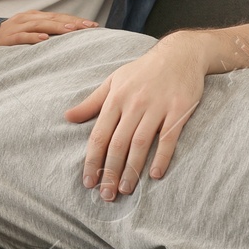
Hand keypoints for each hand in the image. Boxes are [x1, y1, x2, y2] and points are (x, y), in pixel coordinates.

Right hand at [0, 10, 98, 45]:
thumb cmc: (13, 36)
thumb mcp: (30, 30)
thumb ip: (47, 30)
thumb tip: (69, 34)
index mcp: (35, 16)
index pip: (59, 16)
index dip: (76, 20)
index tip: (93, 25)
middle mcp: (28, 18)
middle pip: (53, 18)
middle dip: (72, 22)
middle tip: (88, 27)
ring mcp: (18, 26)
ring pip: (41, 25)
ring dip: (57, 27)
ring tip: (71, 30)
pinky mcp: (10, 37)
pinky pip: (23, 36)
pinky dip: (34, 37)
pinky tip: (45, 39)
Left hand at [63, 37, 208, 199]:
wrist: (180, 54)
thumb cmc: (143, 70)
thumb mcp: (114, 81)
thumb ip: (92, 102)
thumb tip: (67, 117)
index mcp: (116, 98)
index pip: (99, 135)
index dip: (92, 160)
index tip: (88, 182)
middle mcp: (134, 103)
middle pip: (118, 143)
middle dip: (110, 171)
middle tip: (106, 195)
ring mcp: (157, 107)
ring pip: (141, 143)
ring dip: (132, 170)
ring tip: (126, 190)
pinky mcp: (179, 110)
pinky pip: (169, 138)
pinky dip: (162, 157)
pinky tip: (156, 174)